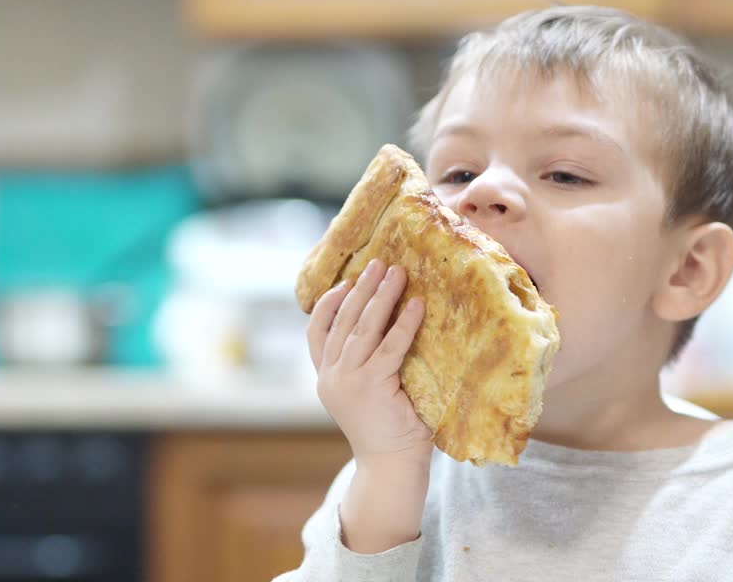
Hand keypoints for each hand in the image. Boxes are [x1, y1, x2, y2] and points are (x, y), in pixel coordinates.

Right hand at [307, 258, 433, 467]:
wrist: (391, 467)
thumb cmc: (389, 430)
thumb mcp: (368, 392)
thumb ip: (366, 364)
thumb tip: (388, 323)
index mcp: (326, 378)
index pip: (317, 333)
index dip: (329, 304)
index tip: (345, 282)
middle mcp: (331, 377)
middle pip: (341, 321)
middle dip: (360, 289)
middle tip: (377, 263)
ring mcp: (349, 381)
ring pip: (362, 328)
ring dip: (380, 296)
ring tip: (395, 272)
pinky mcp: (372, 386)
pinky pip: (390, 346)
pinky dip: (403, 323)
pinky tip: (415, 305)